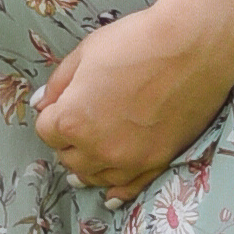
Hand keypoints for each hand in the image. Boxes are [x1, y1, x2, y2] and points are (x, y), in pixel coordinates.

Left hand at [30, 3, 233, 208]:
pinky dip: (116, 189)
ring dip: (88, 165)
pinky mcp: (157, 162)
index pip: (46, 131)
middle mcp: (97, 148)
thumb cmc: (136, 42)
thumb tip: (42, 104)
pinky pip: (129, 187)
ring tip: (90, 153)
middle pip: (68, 157)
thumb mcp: (86, 52)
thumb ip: (58, 83)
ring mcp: (129, 160)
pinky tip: (109, 191)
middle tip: (80, 121)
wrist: (190, 47)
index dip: (52, 116)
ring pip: (94, 177)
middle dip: (68, 141)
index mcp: (73, 119)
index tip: (63, 105)